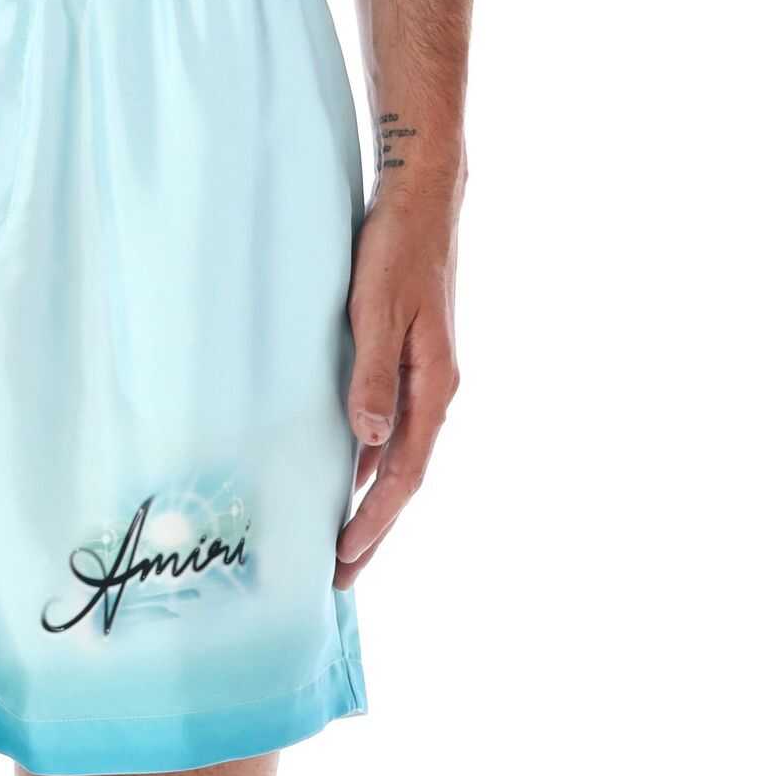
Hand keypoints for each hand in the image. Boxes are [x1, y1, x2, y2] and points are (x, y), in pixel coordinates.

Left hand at [335, 191, 461, 589]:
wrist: (422, 197)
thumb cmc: (398, 249)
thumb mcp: (377, 311)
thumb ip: (372, 376)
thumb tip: (370, 440)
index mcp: (434, 385)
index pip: (405, 473)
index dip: (375, 519)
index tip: (346, 556)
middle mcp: (435, 390)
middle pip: (405, 478)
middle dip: (374, 529)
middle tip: (341, 577)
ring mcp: (424, 379)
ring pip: (399, 458)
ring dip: (372, 501)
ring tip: (344, 543)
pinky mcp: (410, 364)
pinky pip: (391, 430)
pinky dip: (371, 464)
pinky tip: (350, 478)